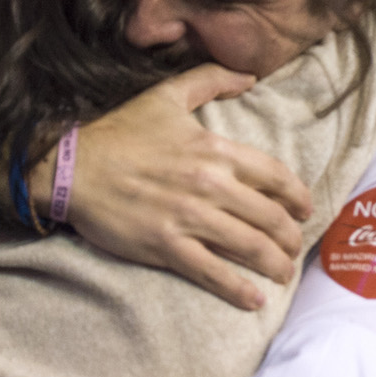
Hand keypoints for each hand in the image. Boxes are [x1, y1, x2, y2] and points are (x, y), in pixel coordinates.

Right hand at [45, 65, 313, 310]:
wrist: (70, 165)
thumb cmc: (118, 130)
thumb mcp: (166, 95)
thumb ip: (211, 79)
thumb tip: (249, 75)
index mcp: (214, 149)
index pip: (274, 176)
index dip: (297, 197)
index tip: (305, 210)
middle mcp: (209, 184)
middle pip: (269, 216)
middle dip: (289, 237)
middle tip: (293, 248)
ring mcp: (188, 217)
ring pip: (249, 246)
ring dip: (274, 264)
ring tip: (281, 273)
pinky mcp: (165, 245)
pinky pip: (211, 272)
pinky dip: (238, 289)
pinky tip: (255, 300)